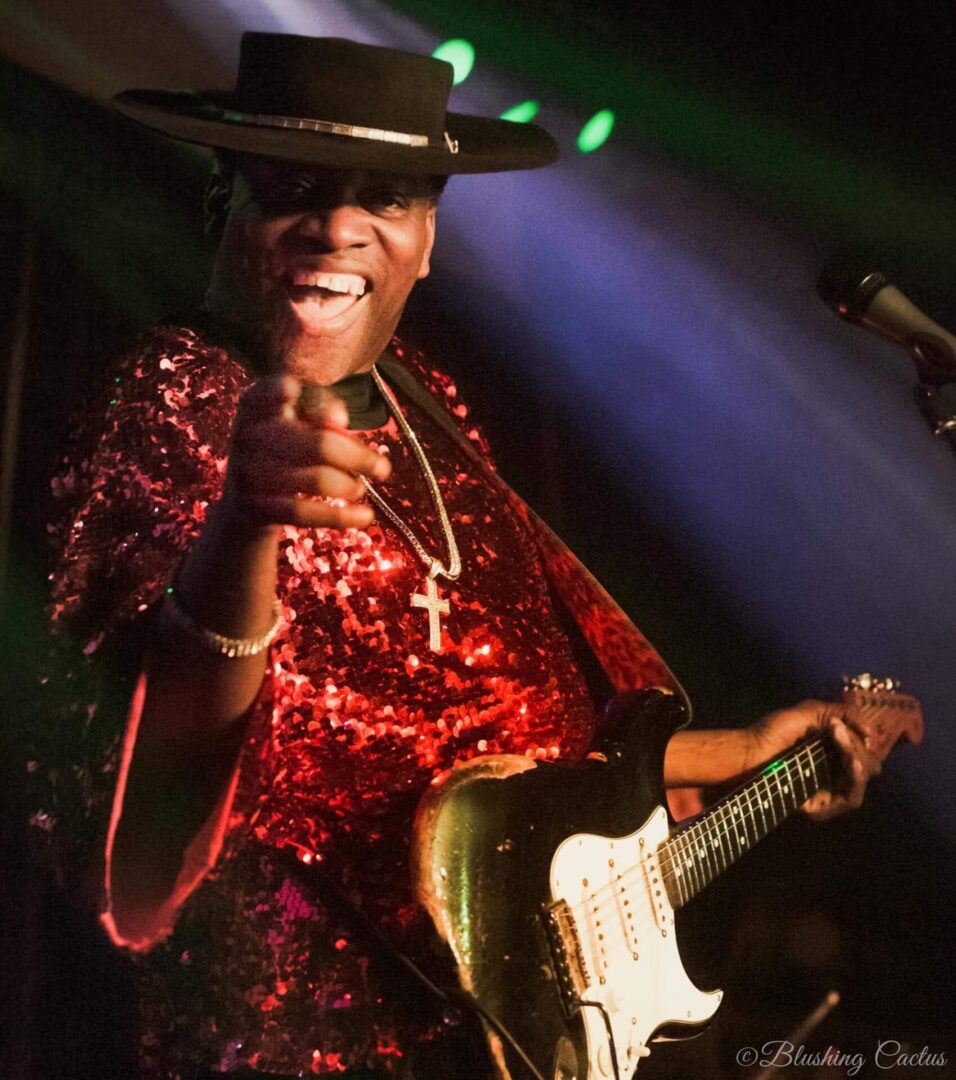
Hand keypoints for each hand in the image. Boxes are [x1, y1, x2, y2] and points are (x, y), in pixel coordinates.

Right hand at [221, 375, 390, 531]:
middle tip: (384, 469)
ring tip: (360, 488)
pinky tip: (366, 516)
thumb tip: (339, 419)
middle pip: (318, 445)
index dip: (276, 392)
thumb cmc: (284, 450)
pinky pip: (306, 513)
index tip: (293, 388)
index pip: (264, 394)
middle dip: (358, 458)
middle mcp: (245, 437)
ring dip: (351, 486)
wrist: (246, 503)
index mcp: (254, 406)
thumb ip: (320, 411)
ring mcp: (247, 474)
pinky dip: (342, 516)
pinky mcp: (255, 508)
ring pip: (318, 481)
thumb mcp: (297, 422)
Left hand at [747, 700, 881, 820]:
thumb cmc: (773, 732)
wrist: (750, 752)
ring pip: (863, 779)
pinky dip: (856, 778)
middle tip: (834, 729)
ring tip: (842, 741)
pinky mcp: (822, 805)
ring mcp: (830, 790)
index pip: (865, 749)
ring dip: (857, 757)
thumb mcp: (810, 713)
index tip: (840, 723)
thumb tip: (872, 732)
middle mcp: (835, 772)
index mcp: (834, 752)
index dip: (860, 736)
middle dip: (857, 744)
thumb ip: (843, 713)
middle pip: (869, 764)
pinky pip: (852, 798)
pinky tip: (852, 762)